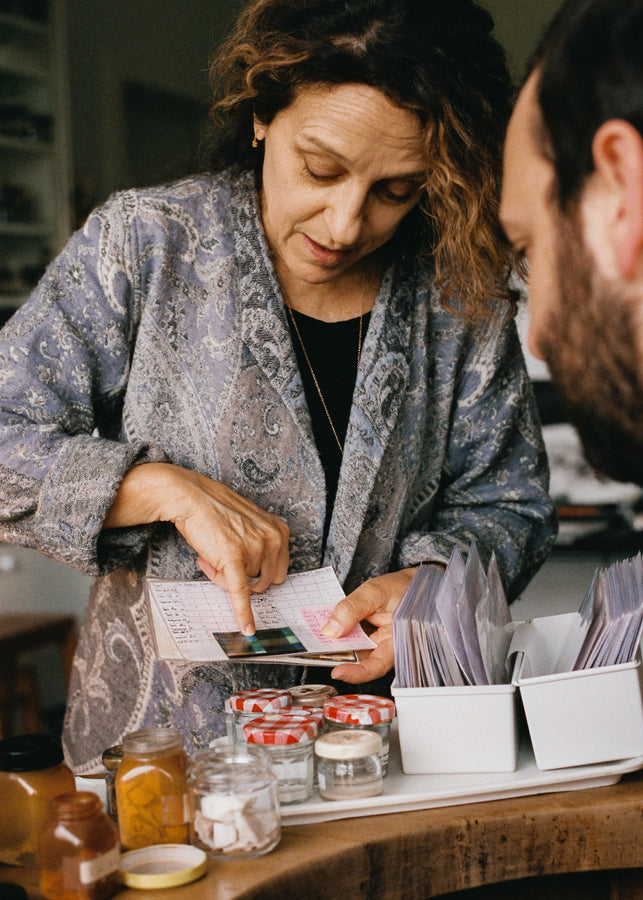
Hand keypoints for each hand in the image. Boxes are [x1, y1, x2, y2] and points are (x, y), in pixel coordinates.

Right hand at [104, 462, 289, 634]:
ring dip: (226, 579)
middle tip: (220, 562)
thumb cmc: (216, 510)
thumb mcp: (250, 523)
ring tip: (210, 557)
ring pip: (246, 586)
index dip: (255, 572)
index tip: (239, 563)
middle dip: (243, 579)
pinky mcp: (234, 558)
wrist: (190, 497)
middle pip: (264, 582)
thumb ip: (260, 546)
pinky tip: (246, 628)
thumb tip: (257, 578)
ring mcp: (254, 548)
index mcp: (280, 531)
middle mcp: (272, 539)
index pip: (277, 571)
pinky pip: (241, 594)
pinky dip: (243, 613)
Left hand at [321, 568, 417, 682]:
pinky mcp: (368, 637)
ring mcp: (376, 643)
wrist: (412, 583)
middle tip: (317, 650)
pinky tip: (327, 631)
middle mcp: (386, 647)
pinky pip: (353, 641)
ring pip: (354, 651)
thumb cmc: (402, 588)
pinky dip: (340, 637)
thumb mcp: (376, 592)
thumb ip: (353, 608)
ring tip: (318, 639)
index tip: (337, 672)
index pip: (377, 665)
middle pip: (361, 661)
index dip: (358, 673)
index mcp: (397, 642)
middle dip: (338, 658)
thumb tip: (330, 630)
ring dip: (337, 647)